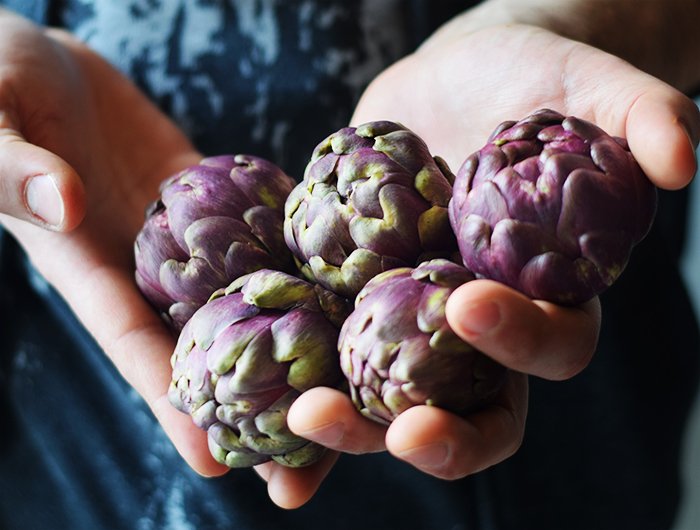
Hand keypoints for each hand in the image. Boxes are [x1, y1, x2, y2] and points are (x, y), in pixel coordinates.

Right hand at [0, 9, 360, 506]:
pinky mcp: (207, 192)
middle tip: (303, 466)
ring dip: (290, 343)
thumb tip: (66, 205)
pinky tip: (347, 284)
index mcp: (84, 265)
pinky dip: (294, 254)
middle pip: (203, 345)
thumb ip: (15, 170)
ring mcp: (182, 232)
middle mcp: (142, 263)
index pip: (132, 346)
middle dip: (248, 407)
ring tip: (345, 392)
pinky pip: (256, 225)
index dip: (171, 404)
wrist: (40, 58)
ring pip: (240, 294)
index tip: (215, 462)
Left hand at [276, 23, 699, 507]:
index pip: (551, 348)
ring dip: (349, 428)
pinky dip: (295, 396)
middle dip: (430, 431)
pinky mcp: (357, 303)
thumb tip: (687, 159)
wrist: (459, 80)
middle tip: (385, 427)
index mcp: (548, 297)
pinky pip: (328, 362)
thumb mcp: (590, 88)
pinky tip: (257, 424)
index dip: (520, 343)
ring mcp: (413, 322)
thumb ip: (641, 119)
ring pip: (389, 403)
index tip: (469, 304)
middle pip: (466, 407)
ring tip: (304, 421)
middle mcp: (480, 329)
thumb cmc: (535, 82)